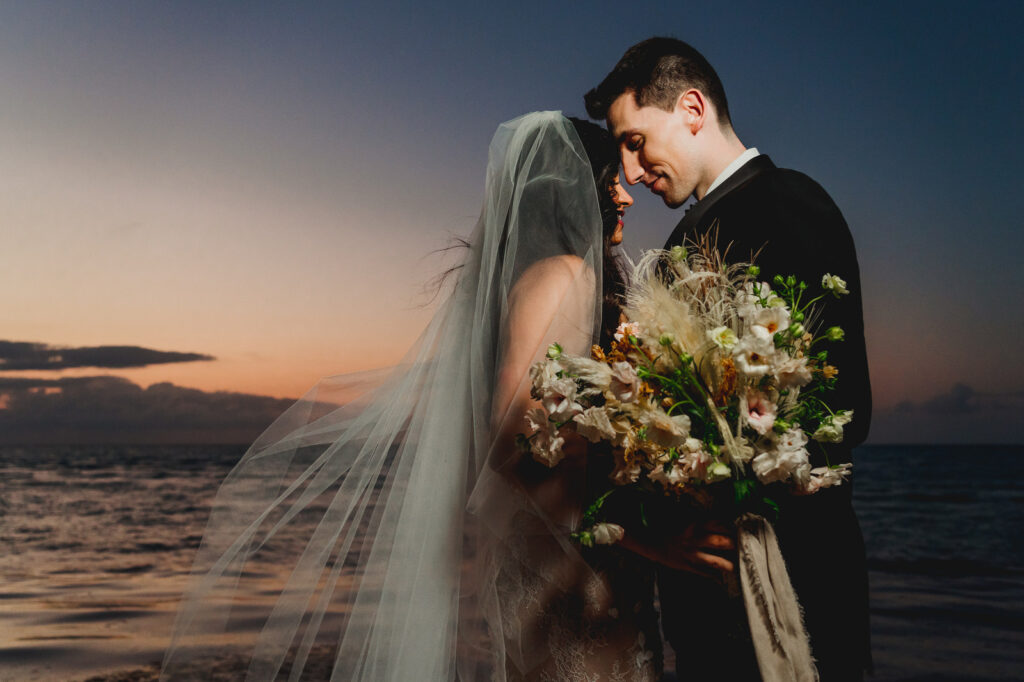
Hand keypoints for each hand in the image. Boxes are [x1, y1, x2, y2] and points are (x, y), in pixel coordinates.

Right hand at [619, 519, 735, 577]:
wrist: (649, 540)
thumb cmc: (667, 526)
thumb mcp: (683, 518)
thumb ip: (700, 519)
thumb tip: (720, 519)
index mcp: (693, 524)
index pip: (717, 524)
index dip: (730, 527)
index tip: (740, 529)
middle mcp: (693, 539)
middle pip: (719, 542)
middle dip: (733, 545)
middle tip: (744, 547)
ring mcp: (690, 554)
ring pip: (714, 560)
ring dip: (727, 565)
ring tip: (737, 567)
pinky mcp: (685, 565)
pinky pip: (702, 572)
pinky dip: (713, 577)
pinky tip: (722, 580)